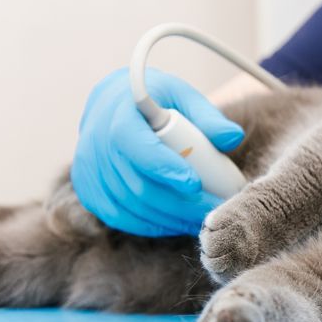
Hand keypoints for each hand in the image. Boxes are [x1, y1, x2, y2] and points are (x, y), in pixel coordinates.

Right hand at [71, 68, 244, 236]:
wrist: (114, 104)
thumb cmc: (157, 99)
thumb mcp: (183, 96)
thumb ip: (208, 117)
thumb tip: (234, 137)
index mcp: (119, 112)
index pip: (135, 144)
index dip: (163, 167)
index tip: (195, 183)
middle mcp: (96, 141)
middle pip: (137, 184)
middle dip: (179, 204)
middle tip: (214, 210)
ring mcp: (87, 167)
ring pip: (129, 205)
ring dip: (168, 219)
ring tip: (202, 219)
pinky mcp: (87, 188)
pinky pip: (118, 216)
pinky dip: (149, 225)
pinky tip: (175, 223)